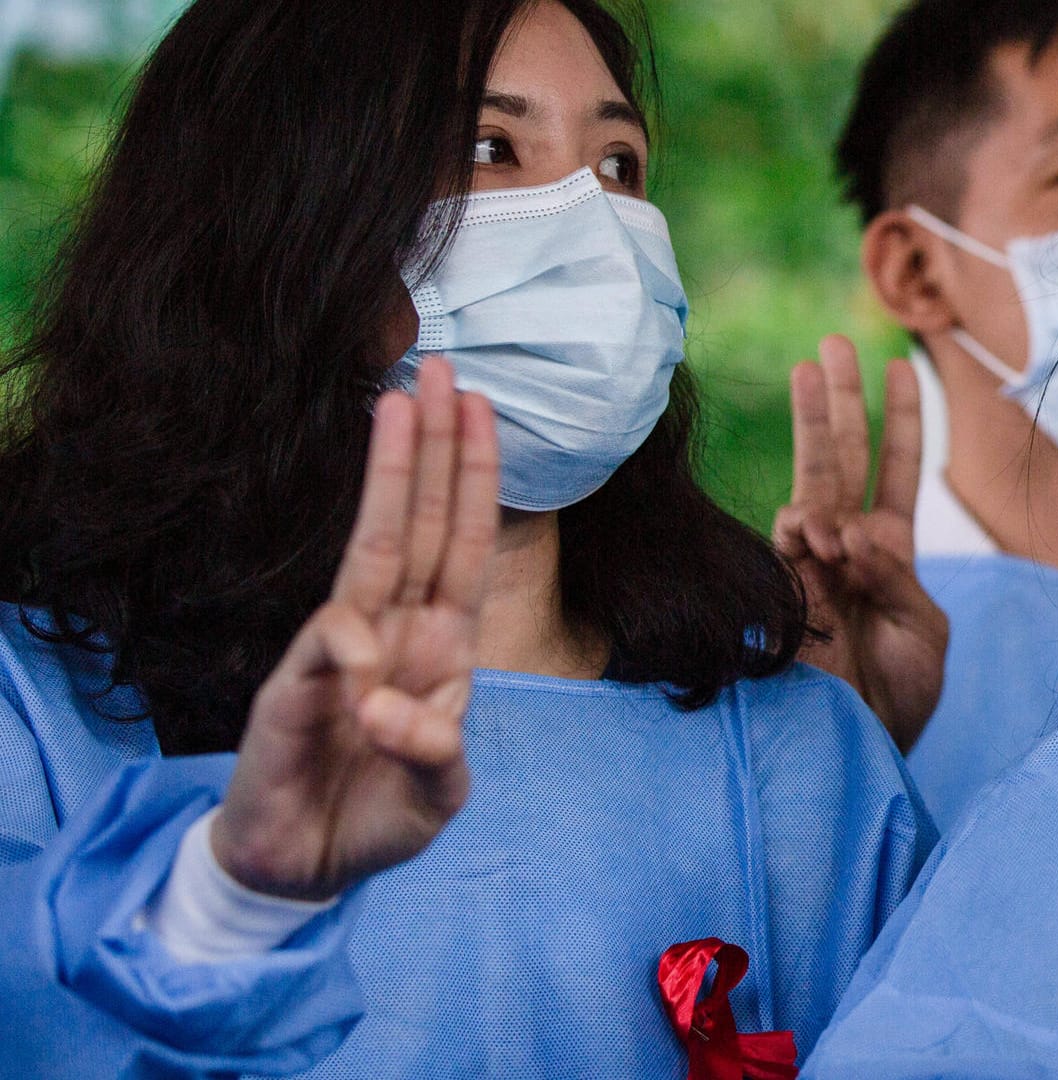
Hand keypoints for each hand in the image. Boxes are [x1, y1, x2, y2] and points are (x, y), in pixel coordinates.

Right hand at [212, 357, 498, 899]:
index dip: (472, 479)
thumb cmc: (375, 815)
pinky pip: (330, 647)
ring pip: (371, 548)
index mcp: (438, 646)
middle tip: (442, 367)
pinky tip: (362, 671)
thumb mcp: (437, 793)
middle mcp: (391, 632)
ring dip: (390, 476)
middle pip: (417, 522)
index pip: (460, 545)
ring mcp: (341, 654)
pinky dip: (350, 651)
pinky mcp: (293, 690)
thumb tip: (392, 706)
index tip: (483, 409)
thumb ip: (436, 752)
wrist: (303, 869)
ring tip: (398, 405)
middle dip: (434, 446)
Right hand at [773, 335, 947, 751]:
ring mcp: (815, 562)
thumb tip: (853, 533)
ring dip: (814, 421)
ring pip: (812, 477)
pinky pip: (793, 536)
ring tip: (812, 366)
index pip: (897, 469)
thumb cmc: (900, 695)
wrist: (863, 744)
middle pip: (845, 456)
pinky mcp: (788, 586)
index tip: (902, 365)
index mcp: (890, 551)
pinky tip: (827, 535)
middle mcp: (850, 546)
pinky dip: (811, 526)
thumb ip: (899, 577)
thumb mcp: (926, 630)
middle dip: (841, 399)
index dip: (900, 419)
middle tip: (834, 342)